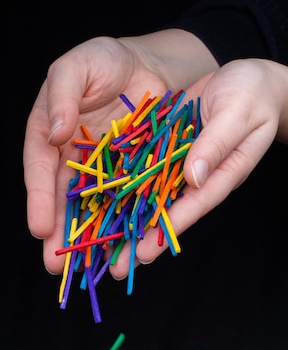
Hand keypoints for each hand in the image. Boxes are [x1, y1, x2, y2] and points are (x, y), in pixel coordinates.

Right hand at [23, 30, 217, 273]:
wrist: (152, 65)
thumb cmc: (106, 60)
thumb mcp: (77, 65)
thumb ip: (62, 93)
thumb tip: (55, 132)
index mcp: (49, 133)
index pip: (40, 170)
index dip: (39, 199)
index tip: (39, 227)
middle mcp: (70, 158)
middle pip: (61, 200)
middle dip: (57, 233)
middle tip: (53, 265)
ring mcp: (99, 171)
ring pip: (89, 209)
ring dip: (85, 240)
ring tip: (81, 269)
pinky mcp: (128, 177)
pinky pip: (122, 204)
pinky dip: (119, 226)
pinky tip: (117, 249)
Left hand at [120, 58, 287, 275]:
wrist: (245, 78)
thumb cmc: (252, 94)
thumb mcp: (238, 113)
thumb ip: (216, 143)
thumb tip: (192, 176)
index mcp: (219, 174)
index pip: (191, 208)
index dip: (166, 232)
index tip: (143, 255)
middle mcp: (195, 177)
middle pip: (164, 213)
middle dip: (139, 241)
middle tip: (115, 271)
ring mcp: (177, 165)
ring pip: (147, 198)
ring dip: (124, 221)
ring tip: (100, 250)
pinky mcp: (163, 150)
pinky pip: (139, 171)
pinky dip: (120, 188)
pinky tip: (97, 204)